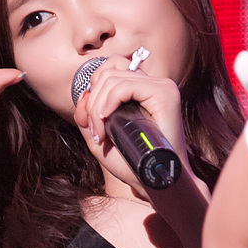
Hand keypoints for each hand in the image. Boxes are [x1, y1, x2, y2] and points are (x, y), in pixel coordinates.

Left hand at [71, 55, 195, 194]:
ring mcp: (161, 86)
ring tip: (101, 134)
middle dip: (92, 103)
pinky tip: (106, 121)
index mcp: (142, 89)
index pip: (112, 66)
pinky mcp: (164, 94)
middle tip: (96, 132)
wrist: (154, 182)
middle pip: (108, 71)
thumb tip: (83, 96)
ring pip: (112, 79)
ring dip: (97, 108)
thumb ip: (88, 119)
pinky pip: (124, 87)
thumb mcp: (101, 140)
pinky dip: (108, 103)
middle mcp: (154, 83)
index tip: (94, 120)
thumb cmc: (132, 164)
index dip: (95, 88)